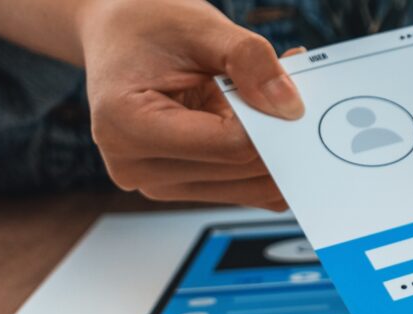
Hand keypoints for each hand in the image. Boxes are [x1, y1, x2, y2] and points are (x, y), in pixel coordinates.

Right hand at [74, 0, 303, 208]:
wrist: (118, 38)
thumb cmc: (147, 28)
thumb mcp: (199, 27)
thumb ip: (249, 60)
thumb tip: (290, 107)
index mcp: (126, 125)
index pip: (229, 145)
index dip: (272, 121)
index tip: (294, 92)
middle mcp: (136, 166)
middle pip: (243, 170)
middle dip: (280, 132)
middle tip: (294, 88)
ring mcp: (158, 184)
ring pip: (252, 187)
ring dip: (278, 147)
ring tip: (274, 97)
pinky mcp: (181, 187)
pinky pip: (245, 188)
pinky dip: (267, 157)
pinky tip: (263, 119)